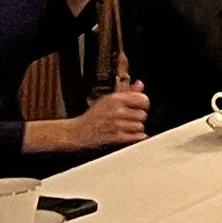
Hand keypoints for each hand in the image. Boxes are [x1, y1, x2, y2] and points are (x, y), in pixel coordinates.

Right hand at [22, 84, 149, 158]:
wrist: (78, 132)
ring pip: (140, 126)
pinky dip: (135, 137)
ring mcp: (116, 124)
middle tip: (132, 119)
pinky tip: (130, 135)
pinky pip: (135, 137)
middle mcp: (117, 110)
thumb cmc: (93, 116)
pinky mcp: (115, 137)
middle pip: (142, 114)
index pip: (142, 99)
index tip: (140, 107)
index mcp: (116, 99)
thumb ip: (126, 92)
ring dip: (136, 128)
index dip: (144, 104)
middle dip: (139, 118)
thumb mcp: (108, 99)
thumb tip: (140, 84)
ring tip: (128, 127)